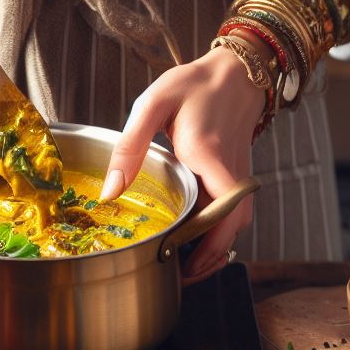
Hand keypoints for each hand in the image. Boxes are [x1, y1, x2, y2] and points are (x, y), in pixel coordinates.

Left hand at [100, 48, 265, 279]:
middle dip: (208, 259)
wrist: (237, 72)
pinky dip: (219, 233)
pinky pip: (234, 213)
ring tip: (184, 267)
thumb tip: (110, 192)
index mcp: (208, 156)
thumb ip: (129, 147)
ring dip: (215, 250)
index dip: (203, 245)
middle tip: (176, 278)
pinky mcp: (239, 177)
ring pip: (236, 226)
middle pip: (230, 230)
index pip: (219, 212)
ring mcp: (239, 176)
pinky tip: (195, 240)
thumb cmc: (194, 85)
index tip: (177, 264)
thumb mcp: (153, 105)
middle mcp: (230, 172)